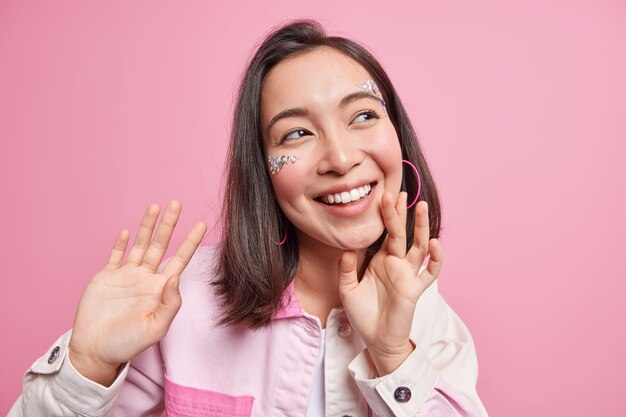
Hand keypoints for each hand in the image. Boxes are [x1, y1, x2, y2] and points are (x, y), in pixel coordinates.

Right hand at [68, 200, 206, 385]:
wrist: (96, 351)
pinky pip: (115, 256)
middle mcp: (146, 278)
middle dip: (169, 225)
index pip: (180, 260)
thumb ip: (169, 304)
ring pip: (140, 245)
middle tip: (177, 203)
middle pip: (160, 245)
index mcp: (160, 289)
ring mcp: (126, 276)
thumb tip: (175, 277)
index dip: (190, 242)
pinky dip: (121, 243)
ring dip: (147, 226)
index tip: (202, 224)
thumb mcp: (155, 328)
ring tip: (155, 206)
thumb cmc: (128, 344)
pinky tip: (128, 231)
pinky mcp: (106, 277)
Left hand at [338, 192, 441, 375]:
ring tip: (421, 206)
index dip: (385, 216)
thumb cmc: (363, 314)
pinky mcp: (415, 289)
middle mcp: (395, 263)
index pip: (384, 233)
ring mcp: (407, 275)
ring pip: (418, 246)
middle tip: (398, 192)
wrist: (376, 339)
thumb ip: (346, 269)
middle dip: (399, 214)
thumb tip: (346, 248)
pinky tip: (434, 244)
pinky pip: (429, 272)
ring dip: (421, 227)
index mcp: (380, 260)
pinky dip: (435, 259)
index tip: (384, 195)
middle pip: (400, 233)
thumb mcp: (347, 290)